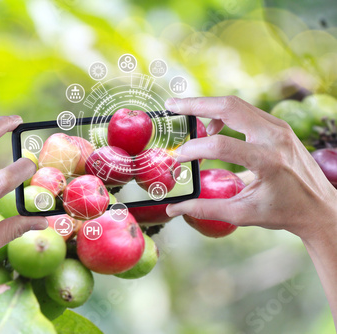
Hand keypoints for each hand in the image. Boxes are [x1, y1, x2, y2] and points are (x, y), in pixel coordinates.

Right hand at [164, 96, 336, 240]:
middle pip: (229, 107)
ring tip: (186, 114)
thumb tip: (173, 208)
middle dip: (196, 105)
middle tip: (171, 106)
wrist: (320, 206)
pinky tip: (212, 126)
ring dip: (208, 106)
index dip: (193, 149)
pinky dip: (224, 113)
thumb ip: (205, 208)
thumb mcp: (242, 214)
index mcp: (267, 161)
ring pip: (237, 104)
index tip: (178, 157)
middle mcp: (275, 137)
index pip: (220, 146)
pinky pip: (246, 110)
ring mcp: (279, 127)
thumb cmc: (283, 212)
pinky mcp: (279, 125)